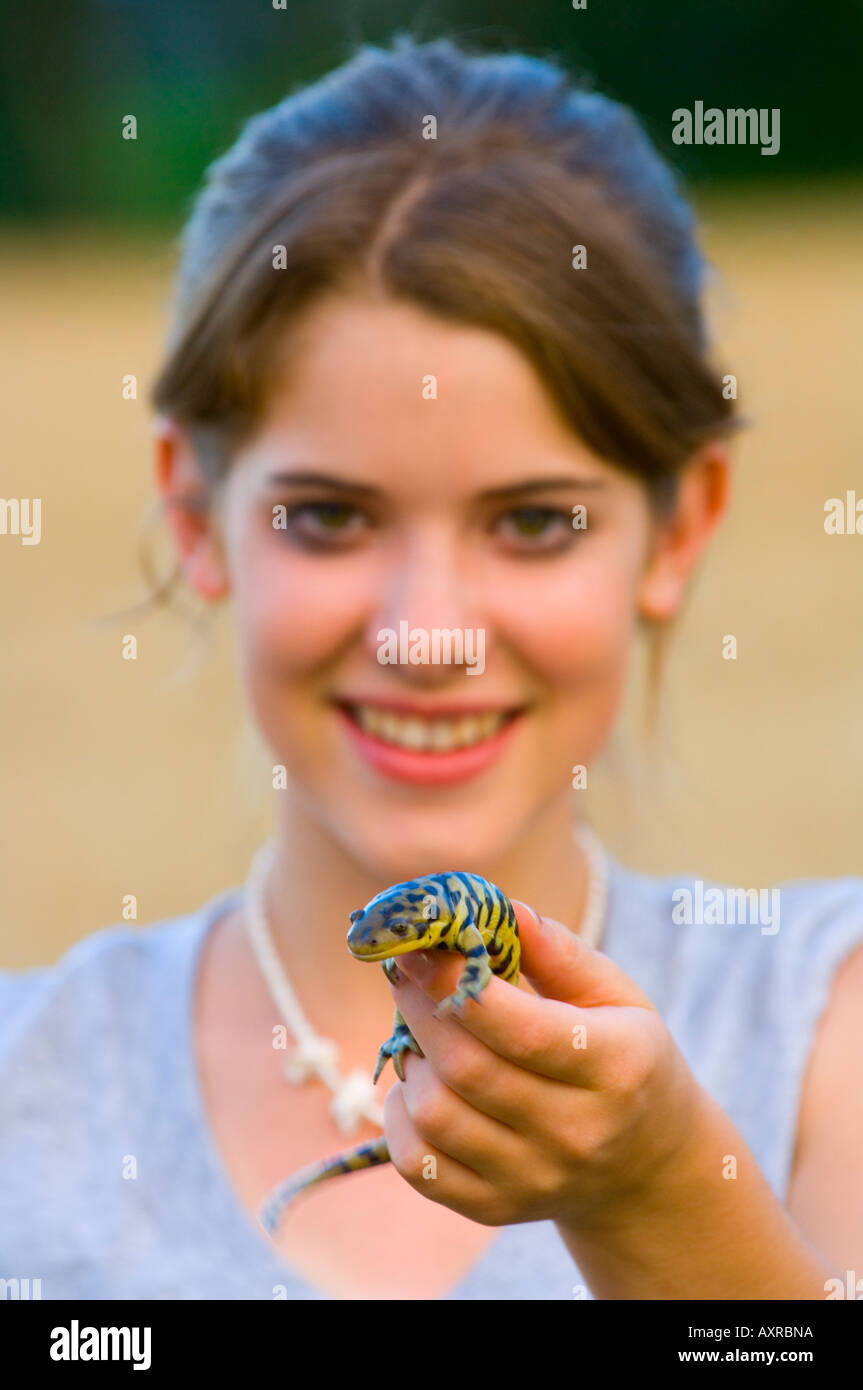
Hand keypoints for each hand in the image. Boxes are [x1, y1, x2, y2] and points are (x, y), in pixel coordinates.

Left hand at [382, 901, 702, 1229]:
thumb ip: (558, 952)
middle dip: (420, 1007)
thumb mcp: (616, 996)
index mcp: (614, 1068)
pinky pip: (418, 1163)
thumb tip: (500, 909)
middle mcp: (576, 1133)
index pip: (519, 1027)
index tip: (421, 944)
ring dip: (411, 1058)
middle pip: (466, 1068)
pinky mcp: (495, 1209)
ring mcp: (533, 1179)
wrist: (644, 1166)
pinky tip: (419, 1081)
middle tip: (406, 970)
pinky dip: (399, 1115)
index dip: (456, 980)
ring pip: (435, 1115)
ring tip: (422, 1027)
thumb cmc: (623, 1057)